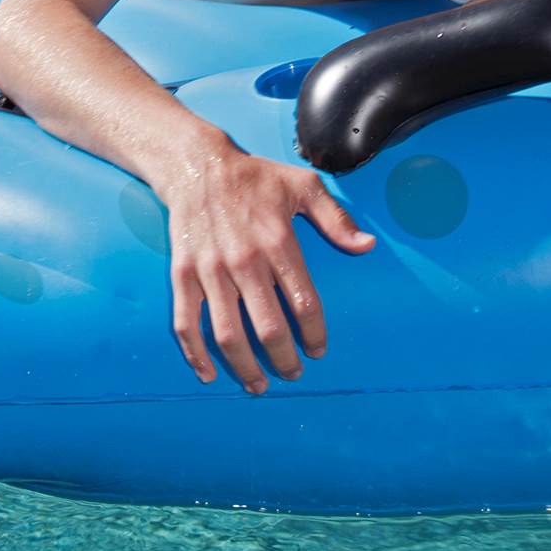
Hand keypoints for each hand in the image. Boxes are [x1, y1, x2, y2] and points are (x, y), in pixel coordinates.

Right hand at [158, 147, 374, 392]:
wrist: (197, 165)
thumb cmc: (255, 177)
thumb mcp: (303, 186)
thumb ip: (336, 220)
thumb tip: (367, 246)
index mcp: (277, 242)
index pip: (304, 303)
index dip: (314, 334)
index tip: (318, 350)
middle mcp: (244, 261)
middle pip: (269, 327)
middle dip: (284, 359)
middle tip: (293, 374)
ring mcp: (210, 270)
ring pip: (228, 333)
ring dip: (245, 367)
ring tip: (258, 385)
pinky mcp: (183, 274)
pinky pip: (187, 322)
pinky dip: (195, 353)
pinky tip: (207, 374)